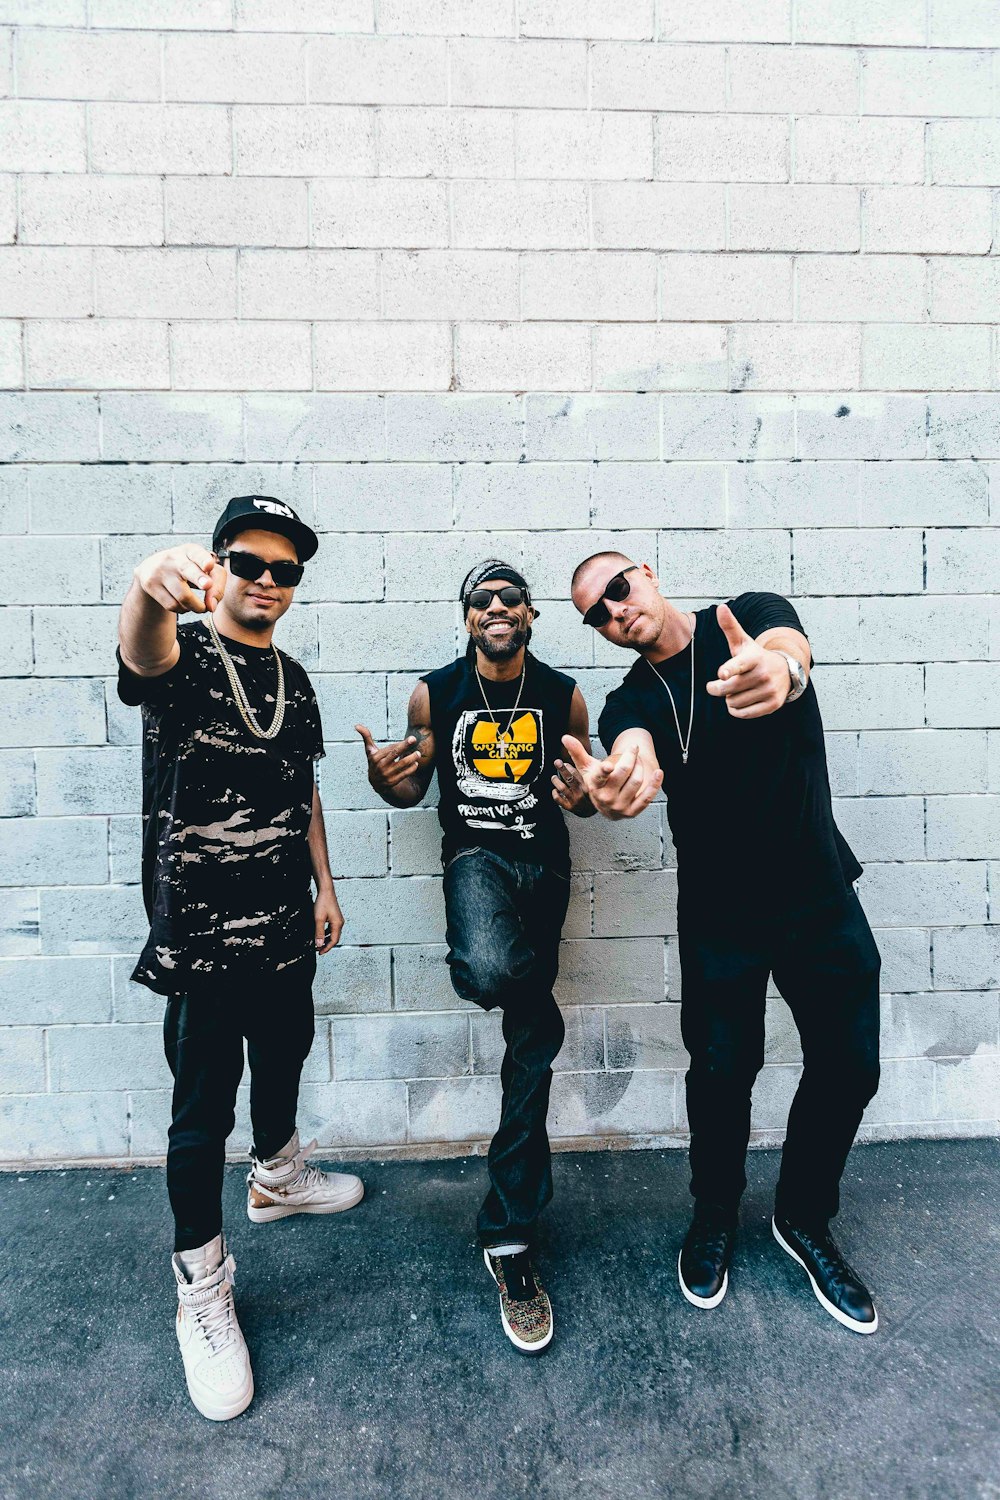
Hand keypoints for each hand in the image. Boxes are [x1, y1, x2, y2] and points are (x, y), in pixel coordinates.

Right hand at [134, 544, 226, 615]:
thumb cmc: (188, 569)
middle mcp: (173, 558)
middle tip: (207, 585)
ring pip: (183, 596)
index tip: (209, 565)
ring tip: (199, 606)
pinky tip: (184, 604)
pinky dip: (183, 609)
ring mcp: (160, 571)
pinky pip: (172, 605)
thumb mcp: (204, 570)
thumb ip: (217, 585)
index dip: (204, 560)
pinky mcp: (150, 585)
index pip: (198, 554)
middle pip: (187, 569)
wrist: (153, 568)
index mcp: (190, 550)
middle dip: (199, 578)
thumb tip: (212, 606)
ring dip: (196, 607)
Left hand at [314, 885, 343, 953]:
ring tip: (319, 943)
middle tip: (319, 949)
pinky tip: (321, 933)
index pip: (333, 941)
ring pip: (333, 934)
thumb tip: (319, 944)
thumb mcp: (318, 919)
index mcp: (337, 924)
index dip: (327, 948)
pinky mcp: (335, 917)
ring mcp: (338, 920)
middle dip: (327, 945)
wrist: (326, 890)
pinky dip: (326, 933)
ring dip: (326, 939)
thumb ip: (319, 932)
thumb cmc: (323, 902)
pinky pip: (332, 928)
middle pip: (334, 938)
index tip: (320, 952)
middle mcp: (340, 923)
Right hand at [355, 724, 421, 795]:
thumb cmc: (374, 763)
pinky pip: (404, 774)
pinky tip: (415, 763)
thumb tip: (356, 725)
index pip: (390, 748)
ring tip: (418, 753)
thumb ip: (366, 737)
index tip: (411, 739)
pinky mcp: (393, 782)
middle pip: (395, 754)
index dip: (401, 744)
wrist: (376, 783)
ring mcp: (387, 774)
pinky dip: (411, 768)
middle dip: (405, 746)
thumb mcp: (370, 751)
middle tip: (414, 739)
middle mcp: (380, 766)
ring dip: (411, 758)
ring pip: (402, 764)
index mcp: (375, 757)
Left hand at [551, 757, 590, 813]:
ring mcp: (576, 800)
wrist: (596, 810)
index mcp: (588, 785)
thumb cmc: (594, 791)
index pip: (577, 774)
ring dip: (556, 781)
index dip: (569, 767)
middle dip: (562, 769)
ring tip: (554, 777)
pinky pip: (559, 799)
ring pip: (562, 788)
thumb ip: (587, 769)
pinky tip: (555, 790)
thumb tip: (579, 755)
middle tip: (557, 763)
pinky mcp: (570, 807)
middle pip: (569, 779)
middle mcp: (582, 793)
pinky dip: (555, 794)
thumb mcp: (594, 779)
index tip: (565, 762)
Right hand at [560, 734, 662, 819]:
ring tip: (638, 761)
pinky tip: (658, 773)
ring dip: (640, 766)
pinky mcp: (633, 812)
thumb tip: (565, 737)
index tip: (609, 765)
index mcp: (594, 786)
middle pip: (623, 772)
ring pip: (636, 781)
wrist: (607, 806)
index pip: (599, 777)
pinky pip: (647, 797)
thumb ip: (577, 752)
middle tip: (633, 749)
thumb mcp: (587, 769)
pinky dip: (655, 784)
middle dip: (630, 757)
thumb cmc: (598, 782)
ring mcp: (620, 806)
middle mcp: (606, 798)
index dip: (605, 771)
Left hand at [706, 603, 789, 718]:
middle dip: (717, 688)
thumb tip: (720, 607)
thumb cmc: (755, 657)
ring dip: (729, 698)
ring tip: (737, 689)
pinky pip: (743, 713)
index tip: (722, 674)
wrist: (785, 671)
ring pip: (732, 702)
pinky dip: (736, 710)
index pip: (739, 664)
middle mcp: (763, 673)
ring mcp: (769, 690)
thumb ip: (730, 627)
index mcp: (753, 657)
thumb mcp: (743, 642)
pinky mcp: (773, 705)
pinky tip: (740, 700)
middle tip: (716, 684)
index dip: (729, 669)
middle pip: (727, 688)